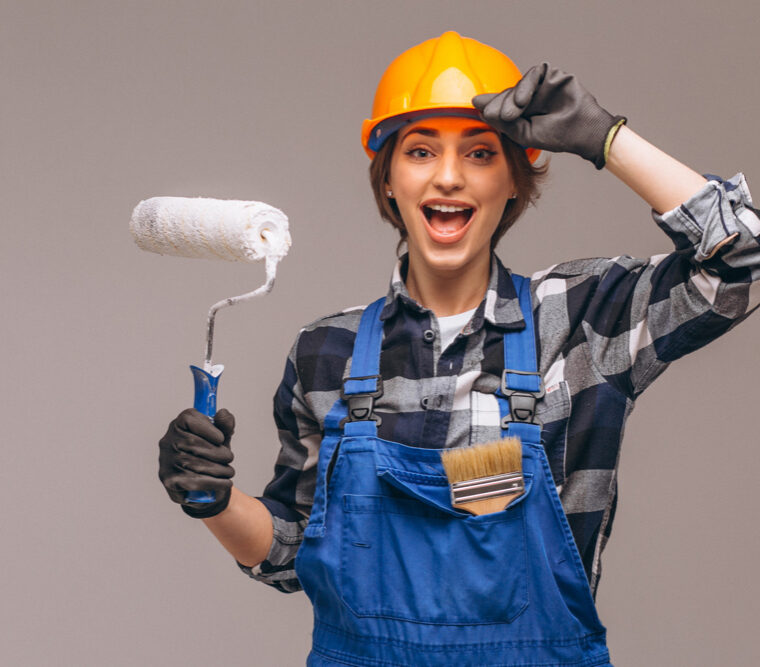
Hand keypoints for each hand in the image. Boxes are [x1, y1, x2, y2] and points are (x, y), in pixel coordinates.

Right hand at [158, 408, 234, 517]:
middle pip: (193, 443)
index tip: (220, 438)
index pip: (188, 418)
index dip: (206, 428)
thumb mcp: (222, 438)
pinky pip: (193, 481)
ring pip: (194, 463)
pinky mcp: (169, 480)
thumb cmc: (212, 455)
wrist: (204, 484)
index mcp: (180, 425)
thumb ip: (224, 425)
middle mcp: (168, 441)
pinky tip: (225, 483)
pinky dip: (214, 483)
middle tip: (229, 458)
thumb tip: (223, 414)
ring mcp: (166, 461)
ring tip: (229, 471)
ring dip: (218, 469)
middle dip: (217, 452)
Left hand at [472, 62, 625, 168]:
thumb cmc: (555, 135)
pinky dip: (525, 86)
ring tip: (513, 112)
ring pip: (518, 85)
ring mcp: (540, 86)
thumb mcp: (522, 133)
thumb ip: (502, 121)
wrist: (581, 131)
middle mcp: (530, 98)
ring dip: (512, 98)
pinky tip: (523, 100)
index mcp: (522, 113)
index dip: (489, 105)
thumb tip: (479, 108)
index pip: (501, 105)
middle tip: (500, 116)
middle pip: (507, 94)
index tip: (476, 105)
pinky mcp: (551, 75)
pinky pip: (533, 74)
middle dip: (500, 105)